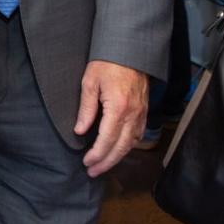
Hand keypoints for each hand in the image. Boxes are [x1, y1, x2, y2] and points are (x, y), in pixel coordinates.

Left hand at [74, 60, 148, 177]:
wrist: (129, 50)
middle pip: (121, 147)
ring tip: (103, 165)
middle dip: (107, 162)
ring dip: (117, 157)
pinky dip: (128, 146)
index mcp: (118, 108)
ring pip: (131, 143)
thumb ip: (86, 109)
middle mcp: (133, 114)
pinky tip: (118, 150)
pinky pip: (137, 134)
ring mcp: (141, 113)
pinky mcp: (144, 110)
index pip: (107, 139)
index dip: (97, 154)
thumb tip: (79, 131)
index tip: (86, 163)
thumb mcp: (89, 83)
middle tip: (93, 172)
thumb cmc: (106, 64)